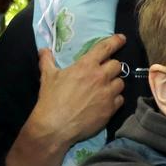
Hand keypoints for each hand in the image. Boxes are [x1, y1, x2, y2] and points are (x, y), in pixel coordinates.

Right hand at [6, 34, 126, 165]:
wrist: (55, 127)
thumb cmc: (51, 100)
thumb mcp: (47, 77)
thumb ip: (47, 60)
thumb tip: (44, 50)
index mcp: (86, 65)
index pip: (106, 47)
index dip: (116, 41)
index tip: (121, 39)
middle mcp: (100, 77)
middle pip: (117, 65)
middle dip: (112, 67)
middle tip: (104, 72)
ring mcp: (107, 94)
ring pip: (121, 83)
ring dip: (114, 83)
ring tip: (105, 88)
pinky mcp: (110, 109)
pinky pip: (120, 100)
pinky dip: (115, 99)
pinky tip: (106, 102)